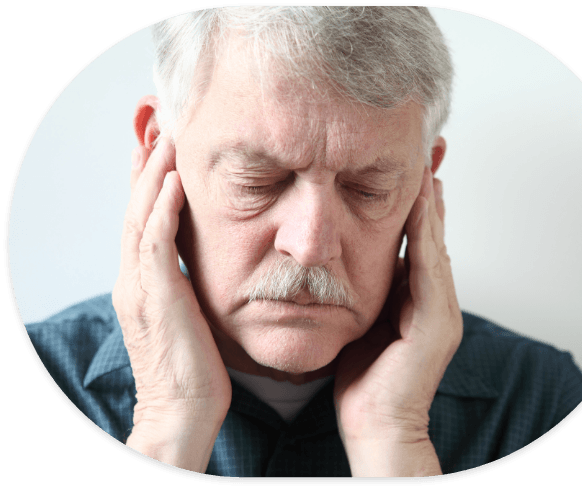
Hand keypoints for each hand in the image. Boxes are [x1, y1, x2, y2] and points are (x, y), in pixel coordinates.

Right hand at [112, 139, 230, 471]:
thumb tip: (206, 265)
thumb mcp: (190, 316)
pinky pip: (155, 244)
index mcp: (143, 282)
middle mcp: (134, 278)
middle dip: (146, 165)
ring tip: (165, 138)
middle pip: (136, 209)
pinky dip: (160, 209)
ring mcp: (140, 286)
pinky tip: (172, 181)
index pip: (143, 220)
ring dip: (152, 175)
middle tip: (158, 126)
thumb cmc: (195, 368)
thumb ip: (189, 286)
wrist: (183, 410)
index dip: (148, 182)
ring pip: (140, 217)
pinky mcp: (155, 297)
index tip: (161, 149)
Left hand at [334, 167, 462, 476]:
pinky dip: (425, 232)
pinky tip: (421, 202)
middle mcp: (434, 298)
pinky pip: (429, 267)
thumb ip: (361, 292)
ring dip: (430, 201)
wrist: (376, 426)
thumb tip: (340, 263)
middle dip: (430, 189)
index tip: (409, 164)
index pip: (416, 238)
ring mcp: (441, 309)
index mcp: (414, 298)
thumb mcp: (359, 324)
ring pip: (435, 242)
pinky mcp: (438, 322)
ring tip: (427, 160)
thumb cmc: (362, 380)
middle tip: (430, 146)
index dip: (415, 201)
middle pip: (433, 231)